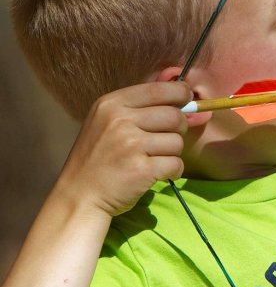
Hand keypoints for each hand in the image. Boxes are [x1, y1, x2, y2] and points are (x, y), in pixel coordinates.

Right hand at [54, 81, 191, 217]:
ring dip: (172, 153)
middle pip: (175, 116)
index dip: (181, 94)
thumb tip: (187, 94)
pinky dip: (173, 171)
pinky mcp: (141, 169)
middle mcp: (120, 120)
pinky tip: (156, 174)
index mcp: (112, 104)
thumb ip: (141, 107)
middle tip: (164, 140)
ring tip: (152, 159)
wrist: (78, 197)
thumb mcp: (108, 122)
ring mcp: (130, 145)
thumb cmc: (98, 159)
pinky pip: (176, 164)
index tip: (186, 101)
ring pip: (177, 141)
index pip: (160, 89)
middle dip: (178, 128)